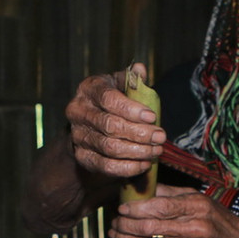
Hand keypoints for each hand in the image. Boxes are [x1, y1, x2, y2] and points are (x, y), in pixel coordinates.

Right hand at [66, 65, 164, 179]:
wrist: (90, 127)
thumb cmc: (112, 103)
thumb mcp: (121, 86)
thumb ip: (132, 80)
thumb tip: (141, 70)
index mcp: (88, 89)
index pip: (108, 99)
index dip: (131, 109)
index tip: (152, 116)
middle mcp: (78, 111)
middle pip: (110, 125)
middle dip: (139, 133)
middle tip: (160, 137)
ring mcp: (78, 136)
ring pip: (109, 147)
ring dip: (137, 151)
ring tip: (156, 150)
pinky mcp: (82, 157)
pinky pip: (106, 166)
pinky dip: (128, 167)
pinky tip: (145, 164)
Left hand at [109, 185, 238, 237]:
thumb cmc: (215, 218)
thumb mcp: (198, 198)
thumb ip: (168, 193)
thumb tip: (140, 188)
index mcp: (196, 207)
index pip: (160, 207)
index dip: (136, 209)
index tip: (121, 208)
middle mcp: (195, 229)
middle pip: (150, 228)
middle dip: (125, 226)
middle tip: (114, 223)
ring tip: (114, 237)